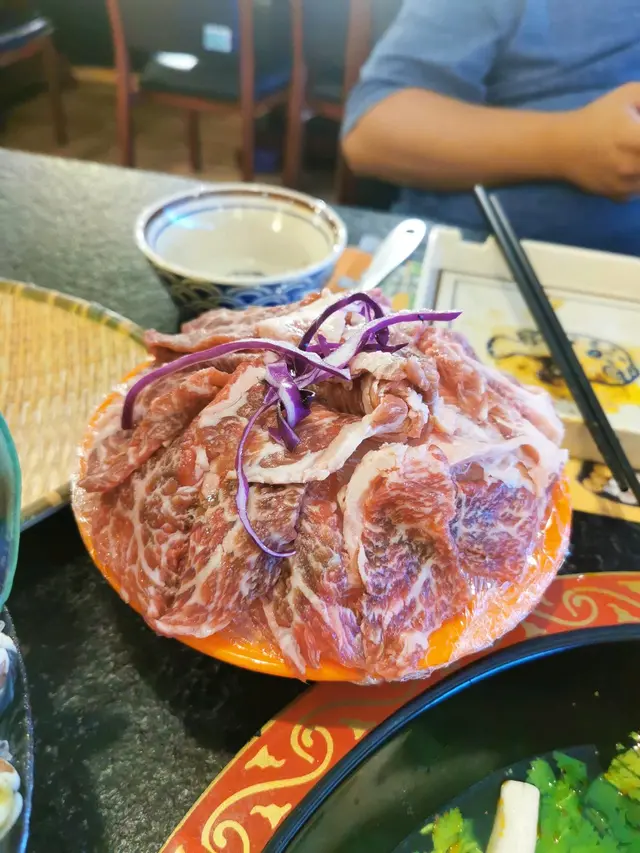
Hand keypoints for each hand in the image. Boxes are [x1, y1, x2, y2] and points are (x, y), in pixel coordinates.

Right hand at [559, 83, 639, 199]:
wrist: (562, 146)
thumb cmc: (597, 117)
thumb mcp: (628, 94)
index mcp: (636, 139)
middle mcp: (633, 166)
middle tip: (636, 143)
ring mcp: (625, 184)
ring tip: (634, 153)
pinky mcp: (617, 195)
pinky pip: (638, 192)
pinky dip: (638, 182)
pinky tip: (631, 169)